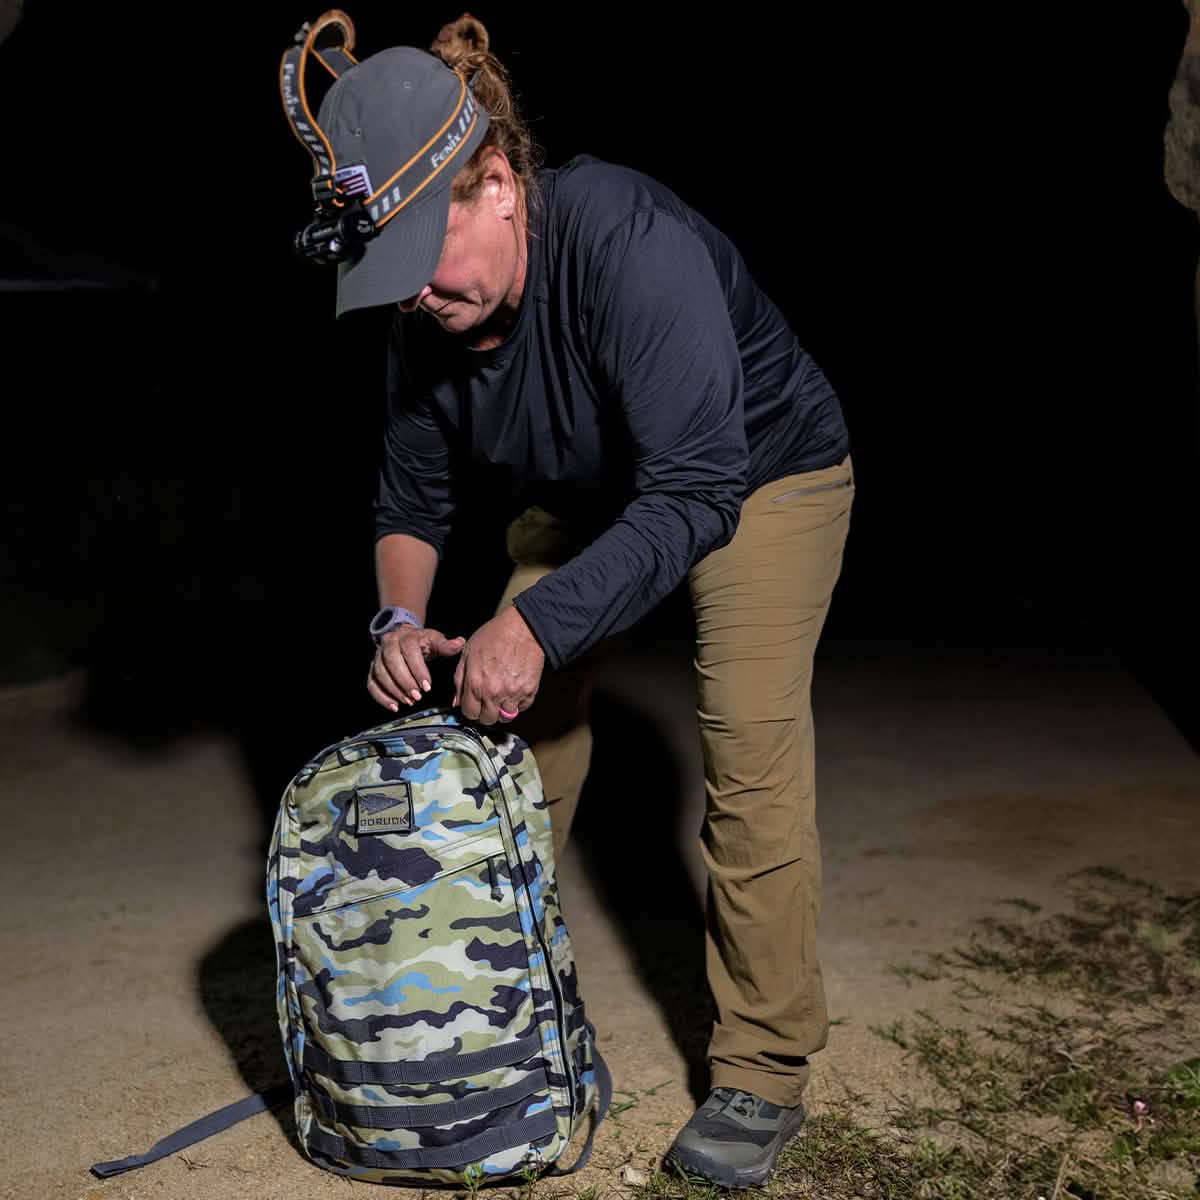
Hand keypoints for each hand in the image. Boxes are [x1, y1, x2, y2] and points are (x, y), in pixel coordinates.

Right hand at [368, 624, 465, 711]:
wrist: (404, 636)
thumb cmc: (422, 641)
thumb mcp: (435, 640)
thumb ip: (446, 645)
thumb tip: (459, 643)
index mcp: (406, 636)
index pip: (409, 652)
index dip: (418, 670)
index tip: (427, 687)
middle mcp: (389, 644)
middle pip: (391, 663)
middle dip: (404, 682)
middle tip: (417, 697)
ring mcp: (378, 656)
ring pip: (380, 674)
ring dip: (393, 690)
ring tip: (408, 702)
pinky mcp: (373, 668)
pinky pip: (371, 683)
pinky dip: (381, 696)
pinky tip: (394, 706)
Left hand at [453, 607, 544, 724]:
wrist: (523, 628)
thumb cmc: (494, 636)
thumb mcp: (468, 652)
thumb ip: (459, 679)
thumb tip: (456, 701)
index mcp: (475, 683)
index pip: (469, 713)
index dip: (470, 709)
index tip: (474, 704)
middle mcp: (493, 692)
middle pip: (487, 719)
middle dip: (485, 712)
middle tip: (487, 701)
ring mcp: (512, 693)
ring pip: (505, 717)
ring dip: (502, 710)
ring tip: (501, 697)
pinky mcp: (529, 691)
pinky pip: (521, 708)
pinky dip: (517, 704)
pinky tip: (513, 691)